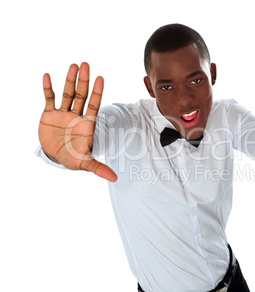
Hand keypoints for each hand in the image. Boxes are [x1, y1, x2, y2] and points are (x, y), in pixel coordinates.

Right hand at [38, 62, 116, 181]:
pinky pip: (49, 99)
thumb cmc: (72, 158)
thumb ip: (98, 168)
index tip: (101, 78)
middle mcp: (76, 115)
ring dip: (69, 81)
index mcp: (87, 124)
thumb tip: (114, 178)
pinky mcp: (49, 114)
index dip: (98, 93)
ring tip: (73, 66)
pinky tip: (47, 76)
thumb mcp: (84, 163)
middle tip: (86, 65)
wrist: (55, 156)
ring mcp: (63, 113)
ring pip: (66, 94)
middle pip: (81, 96)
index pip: (94, 105)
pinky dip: (48, 89)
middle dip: (83, 82)